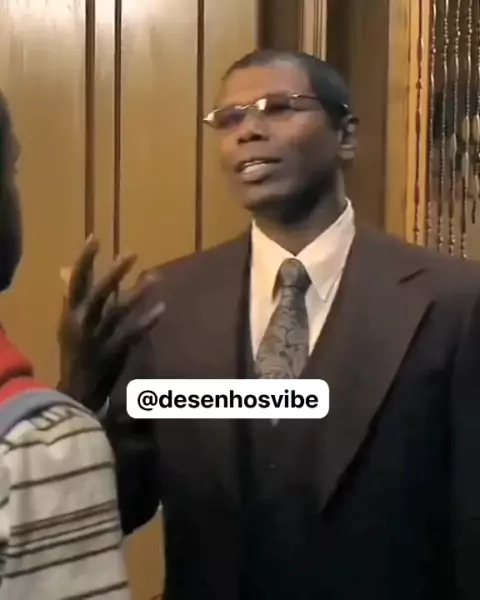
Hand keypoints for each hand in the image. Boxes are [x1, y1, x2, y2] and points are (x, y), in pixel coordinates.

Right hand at [57, 236, 163, 411]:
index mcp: (70, 315)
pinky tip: (161, 309)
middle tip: (132, 253)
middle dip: (113, 272)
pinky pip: (130, 334)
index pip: (75, 282)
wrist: (76, 396)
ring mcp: (94, 340)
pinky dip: (146, 321)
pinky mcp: (110, 356)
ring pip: (116, 312)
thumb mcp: (73, 327)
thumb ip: (80, 301)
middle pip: (95, 293)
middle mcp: (79, 325)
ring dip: (136, 294)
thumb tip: (71, 271)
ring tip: (155, 277)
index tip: (94, 237)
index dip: (84, 259)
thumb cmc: (79, 358)